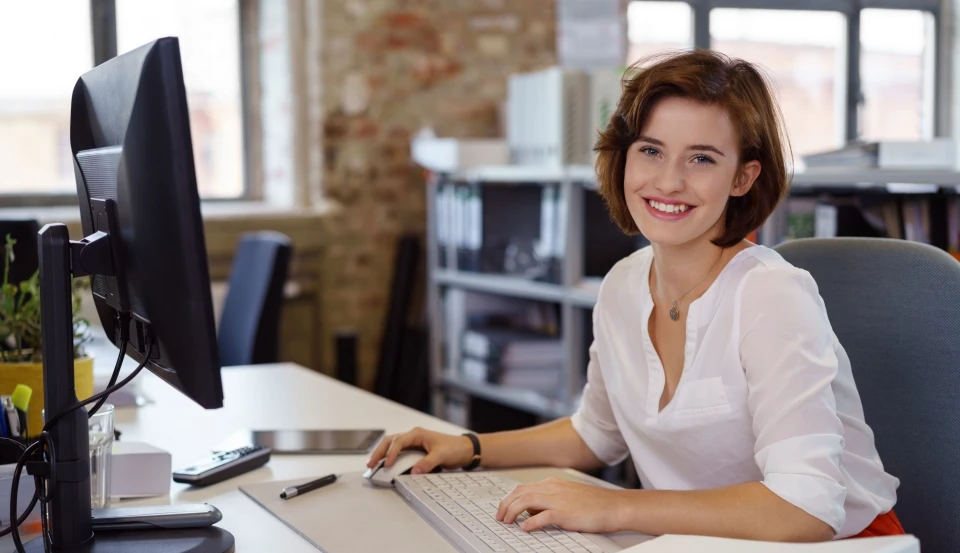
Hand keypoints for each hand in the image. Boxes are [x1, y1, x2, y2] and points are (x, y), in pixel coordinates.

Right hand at [365, 427, 473, 474]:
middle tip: (370, 464)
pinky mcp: (415, 451)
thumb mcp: (442, 456)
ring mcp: (414, 443)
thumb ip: (427, 463)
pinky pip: (399, 453)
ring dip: (382, 454)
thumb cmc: (454, 448)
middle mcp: (413, 437)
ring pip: (392, 446)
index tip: (386, 464)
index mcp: (418, 434)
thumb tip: (414, 472)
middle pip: (390, 441)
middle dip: (379, 452)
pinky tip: (385, 465)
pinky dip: (391, 458)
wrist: (465, 450)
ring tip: (373, 465)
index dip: (391, 453)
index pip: (399, 442)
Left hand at [496, 478, 628, 533]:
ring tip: (508, 522)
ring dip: (512, 512)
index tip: (503, 509)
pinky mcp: (566, 513)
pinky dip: (530, 523)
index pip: (523, 488)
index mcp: (553, 484)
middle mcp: (554, 489)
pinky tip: (525, 529)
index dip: (509, 499)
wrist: (615, 506)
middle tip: (500, 518)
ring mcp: (559, 500)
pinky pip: (542, 516)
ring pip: (526, 501)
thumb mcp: (569, 497)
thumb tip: (531, 512)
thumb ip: (550, 501)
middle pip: (520, 492)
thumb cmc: (596, 504)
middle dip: (505, 505)